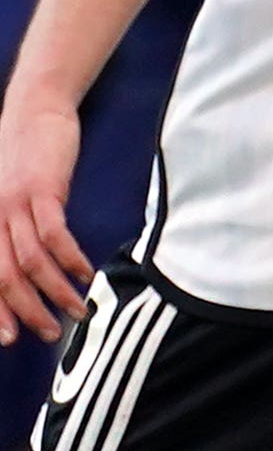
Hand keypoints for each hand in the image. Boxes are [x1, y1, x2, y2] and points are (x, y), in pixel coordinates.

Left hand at [0, 98, 91, 344]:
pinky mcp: (42, 190)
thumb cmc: (24, 157)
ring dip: (54, 292)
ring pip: (29, 262)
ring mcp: (14, 204)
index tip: (9, 339)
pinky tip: (86, 273)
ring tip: (78, 310)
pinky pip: (54, 234)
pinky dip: (70, 259)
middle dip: (26, 311)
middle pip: (4, 278)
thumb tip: (29, 269)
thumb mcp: (9, 196)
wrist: (34, 111)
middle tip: (47, 335)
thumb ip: (13, 229)